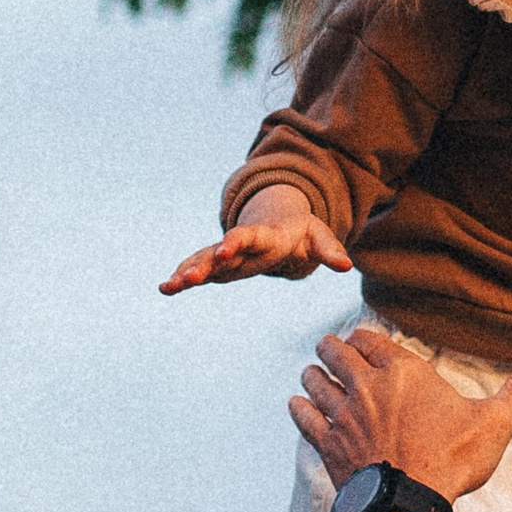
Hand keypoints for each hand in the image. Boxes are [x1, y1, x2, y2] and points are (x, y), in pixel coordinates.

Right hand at [161, 184, 351, 292]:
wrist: (282, 223)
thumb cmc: (302, 232)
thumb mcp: (318, 237)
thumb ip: (329, 249)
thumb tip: (346, 265)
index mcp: (264, 235)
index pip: (248, 237)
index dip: (236, 243)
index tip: (224, 251)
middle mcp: (240, 244)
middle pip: (218, 252)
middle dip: (203, 264)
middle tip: (187, 277)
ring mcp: (227, 254)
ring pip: (203, 262)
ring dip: (186, 273)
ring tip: (167, 287)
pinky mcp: (220, 265)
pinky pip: (198, 269)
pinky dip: (182, 277)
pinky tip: (165, 289)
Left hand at [291, 323, 511, 511]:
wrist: (408, 503)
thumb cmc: (451, 462)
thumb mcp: (493, 423)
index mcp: (404, 373)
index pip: (372, 339)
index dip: (364, 336)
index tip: (362, 338)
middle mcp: (367, 386)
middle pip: (337, 353)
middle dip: (332, 348)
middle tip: (329, 347)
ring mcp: (344, 414)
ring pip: (316, 380)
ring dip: (313, 374)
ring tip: (311, 371)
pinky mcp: (328, 442)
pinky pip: (304, 416)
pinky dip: (299, 406)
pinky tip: (297, 404)